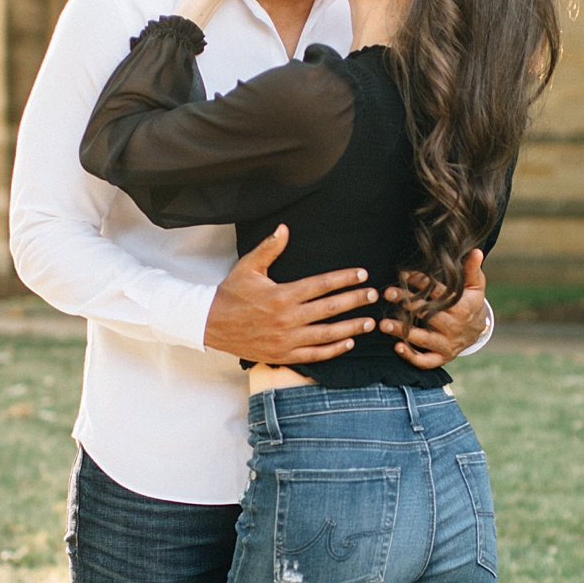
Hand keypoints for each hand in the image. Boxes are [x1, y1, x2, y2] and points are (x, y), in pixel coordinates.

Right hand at [205, 225, 379, 363]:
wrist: (210, 324)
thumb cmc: (230, 294)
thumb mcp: (248, 267)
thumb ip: (269, 248)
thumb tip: (284, 228)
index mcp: (282, 294)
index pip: (321, 285)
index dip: (344, 279)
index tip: (362, 275)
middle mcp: (287, 318)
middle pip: (330, 308)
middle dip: (355, 301)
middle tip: (373, 295)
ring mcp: (286, 339)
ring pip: (327, 334)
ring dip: (351, 327)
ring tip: (369, 322)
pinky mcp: (283, 354)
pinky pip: (314, 354)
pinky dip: (333, 350)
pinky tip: (348, 343)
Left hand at [379, 249, 487, 367]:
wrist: (477, 332)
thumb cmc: (470, 303)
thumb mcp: (474, 286)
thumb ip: (471, 269)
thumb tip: (476, 251)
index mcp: (461, 307)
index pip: (439, 293)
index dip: (421, 282)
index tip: (403, 274)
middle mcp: (453, 326)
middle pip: (427, 314)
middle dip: (407, 303)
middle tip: (388, 293)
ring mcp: (446, 344)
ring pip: (422, 339)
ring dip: (402, 331)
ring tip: (384, 323)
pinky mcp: (441, 357)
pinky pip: (426, 361)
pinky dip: (411, 356)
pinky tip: (397, 346)